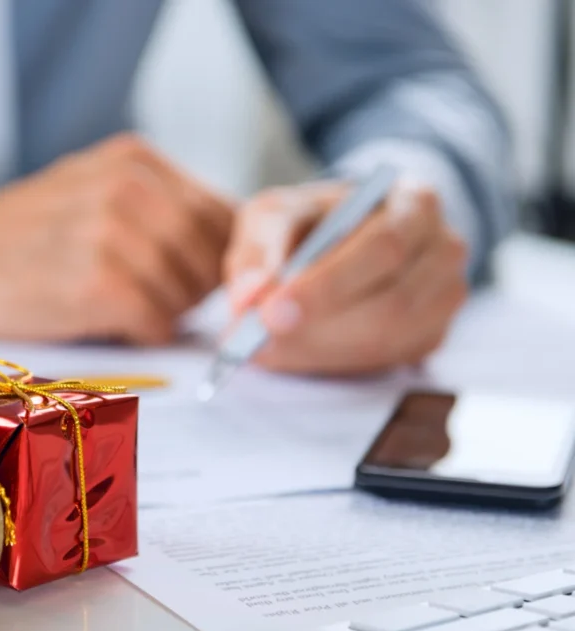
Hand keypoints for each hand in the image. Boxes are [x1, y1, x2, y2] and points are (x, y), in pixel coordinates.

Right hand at [0, 134, 233, 343]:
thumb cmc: (22, 235)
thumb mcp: (91, 190)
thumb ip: (154, 206)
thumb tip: (222, 252)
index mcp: (135, 160)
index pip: (224, 214)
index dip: (222, 258)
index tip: (199, 281)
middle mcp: (130, 187)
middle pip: (213, 255)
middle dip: (199, 290)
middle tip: (164, 303)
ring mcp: (114, 233)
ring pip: (188, 292)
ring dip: (170, 314)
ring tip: (130, 312)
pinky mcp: (97, 282)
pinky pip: (157, 321)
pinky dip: (145, 333)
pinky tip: (117, 326)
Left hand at [223, 180, 467, 373]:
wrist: (339, 239)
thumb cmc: (309, 223)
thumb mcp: (273, 217)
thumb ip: (257, 251)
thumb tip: (250, 297)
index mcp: (413, 203)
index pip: (384, 247)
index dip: (327, 285)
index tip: (272, 311)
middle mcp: (443, 250)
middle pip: (392, 303)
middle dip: (318, 328)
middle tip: (259, 341)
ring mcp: (444, 297)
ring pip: (389, 340)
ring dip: (320, 351)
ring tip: (266, 346)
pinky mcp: (431, 335)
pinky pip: (387, 362)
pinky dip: (333, 363)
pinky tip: (295, 352)